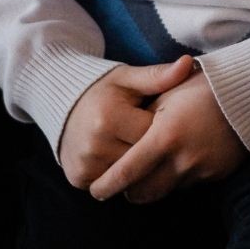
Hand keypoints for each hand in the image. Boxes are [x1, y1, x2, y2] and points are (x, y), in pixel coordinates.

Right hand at [56, 57, 196, 190]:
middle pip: (143, 158)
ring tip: (139, 149)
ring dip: (139, 167)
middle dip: (152, 150)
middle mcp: (95, 143)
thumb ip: (158, 76)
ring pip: (130, 176)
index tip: (164, 121)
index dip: (163, 129)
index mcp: (110, 116)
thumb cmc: (102, 90)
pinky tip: (123, 161)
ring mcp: (86, 163)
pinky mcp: (79, 178)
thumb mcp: (128, 79)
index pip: (153, 134)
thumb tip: (188, 63)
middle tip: (154, 137)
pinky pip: (113, 185)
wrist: (61, 105)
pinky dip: (121, 177)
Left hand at [92, 65, 247, 203]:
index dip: (106, 185)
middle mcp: (183, 159)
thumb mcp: (167, 93)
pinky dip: (180, 176)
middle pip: (143, 193)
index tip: (95, 189)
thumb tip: (122, 139)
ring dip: (154, 184)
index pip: (126, 173)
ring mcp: (203, 169)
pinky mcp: (218, 173)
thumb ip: (142, 119)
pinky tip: (183, 156)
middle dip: (128, 190)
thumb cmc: (203, 85)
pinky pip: (190, 184)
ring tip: (151, 168)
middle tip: (123, 181)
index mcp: (165, 136)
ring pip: (166, 191)